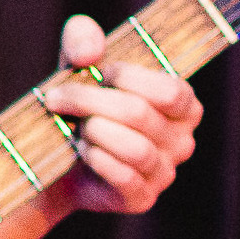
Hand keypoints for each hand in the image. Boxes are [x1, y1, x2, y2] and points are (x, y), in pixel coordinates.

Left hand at [40, 12, 201, 214]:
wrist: (57, 159)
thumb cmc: (80, 105)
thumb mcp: (78, 64)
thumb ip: (83, 39)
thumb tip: (89, 52)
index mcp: (182, 105)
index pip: (170, 91)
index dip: (127, 77)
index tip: (94, 72)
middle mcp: (182, 140)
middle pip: (140, 114)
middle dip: (90, 101)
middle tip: (57, 98)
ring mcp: (164, 173)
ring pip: (135, 148)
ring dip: (94, 131)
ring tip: (76, 128)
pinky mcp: (142, 199)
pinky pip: (125, 177)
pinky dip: (97, 159)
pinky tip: (81, 150)